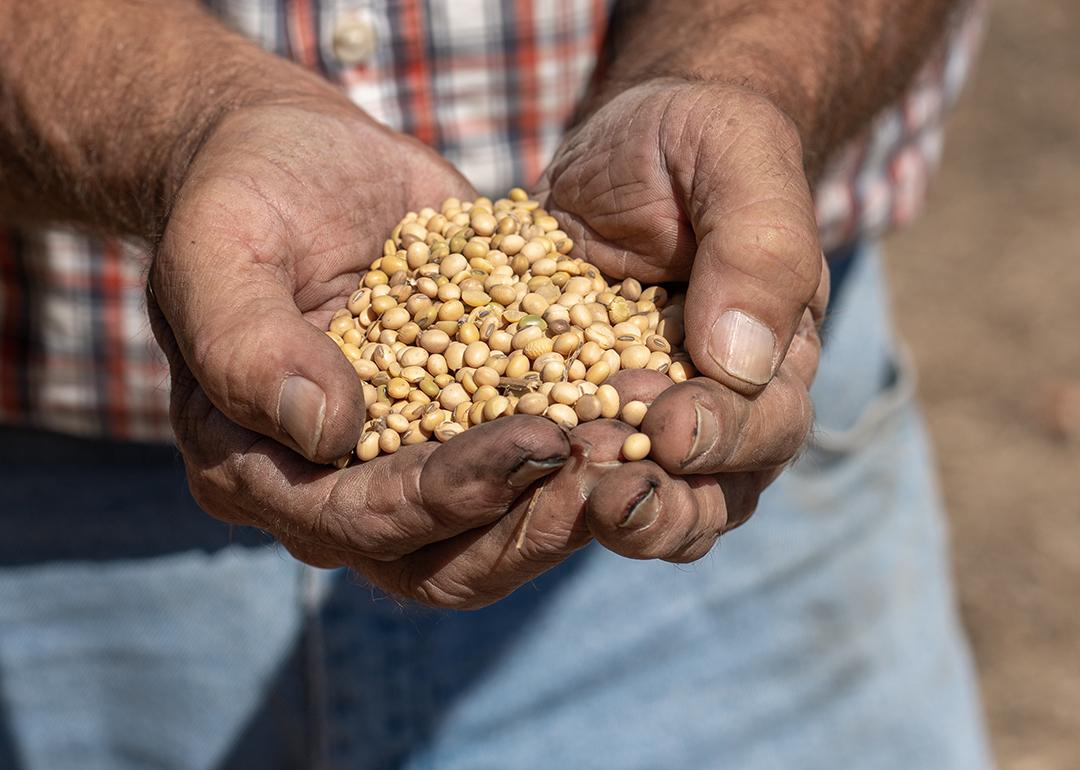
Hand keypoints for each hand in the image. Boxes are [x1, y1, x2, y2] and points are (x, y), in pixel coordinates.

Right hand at [148, 98, 613, 607]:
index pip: (358, 522)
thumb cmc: (241, 197)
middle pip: (443, 563)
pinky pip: (532, 467)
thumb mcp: (219, 250)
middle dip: (533, 524)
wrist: (296, 159)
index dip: (449, 496)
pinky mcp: (464, 426)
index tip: (540, 442)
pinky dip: (589, 448)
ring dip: (575, 502)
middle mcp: (334, 491)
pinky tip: (644, 407)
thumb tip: (325, 432)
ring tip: (646, 444)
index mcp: (256, 470)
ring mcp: (406, 463)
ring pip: (499, 533)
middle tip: (619, 469)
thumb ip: (246, 345)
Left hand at [536, 79, 829, 558]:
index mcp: (777, 358)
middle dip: (665, 506)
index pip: (763, 424)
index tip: (667, 424)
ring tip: (562, 503)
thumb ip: (758, 251)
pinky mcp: (576, 413)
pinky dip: (542, 487)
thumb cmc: (698, 143)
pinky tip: (504, 480)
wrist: (628, 142)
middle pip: (711, 491)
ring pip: (647, 502)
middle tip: (613, 497)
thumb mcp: (737, 163)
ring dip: (609, 518)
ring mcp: (645, 420)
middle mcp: (719, 407)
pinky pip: (567, 471)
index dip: (719, 436)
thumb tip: (742, 366)